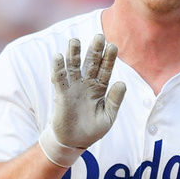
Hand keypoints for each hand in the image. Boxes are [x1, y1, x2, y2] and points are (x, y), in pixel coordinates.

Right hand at [39, 34, 125, 166]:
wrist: (74, 141)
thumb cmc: (92, 130)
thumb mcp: (108, 117)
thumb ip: (114, 100)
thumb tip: (122, 83)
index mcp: (100, 88)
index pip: (106, 70)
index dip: (109, 59)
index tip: (113, 46)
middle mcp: (87, 84)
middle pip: (91, 64)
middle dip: (94, 50)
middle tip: (99, 36)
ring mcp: (74, 87)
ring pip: (74, 67)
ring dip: (74, 54)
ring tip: (74, 40)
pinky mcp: (61, 94)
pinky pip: (59, 78)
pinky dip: (58, 68)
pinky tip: (58, 56)